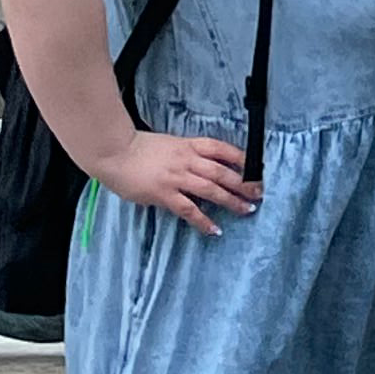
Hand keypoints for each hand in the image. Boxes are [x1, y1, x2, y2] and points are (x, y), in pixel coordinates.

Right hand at [95, 129, 259, 239]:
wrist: (115, 151)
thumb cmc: (138, 148)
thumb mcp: (169, 144)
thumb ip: (185, 155)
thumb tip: (199, 169)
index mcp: (189, 145)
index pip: (222, 149)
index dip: (242, 158)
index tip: (257, 168)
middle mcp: (188, 159)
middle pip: (223, 171)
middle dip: (244, 183)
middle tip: (259, 193)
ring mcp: (177, 177)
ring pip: (211, 190)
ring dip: (231, 201)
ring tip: (246, 210)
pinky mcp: (164, 193)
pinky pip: (189, 209)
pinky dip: (203, 220)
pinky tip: (214, 229)